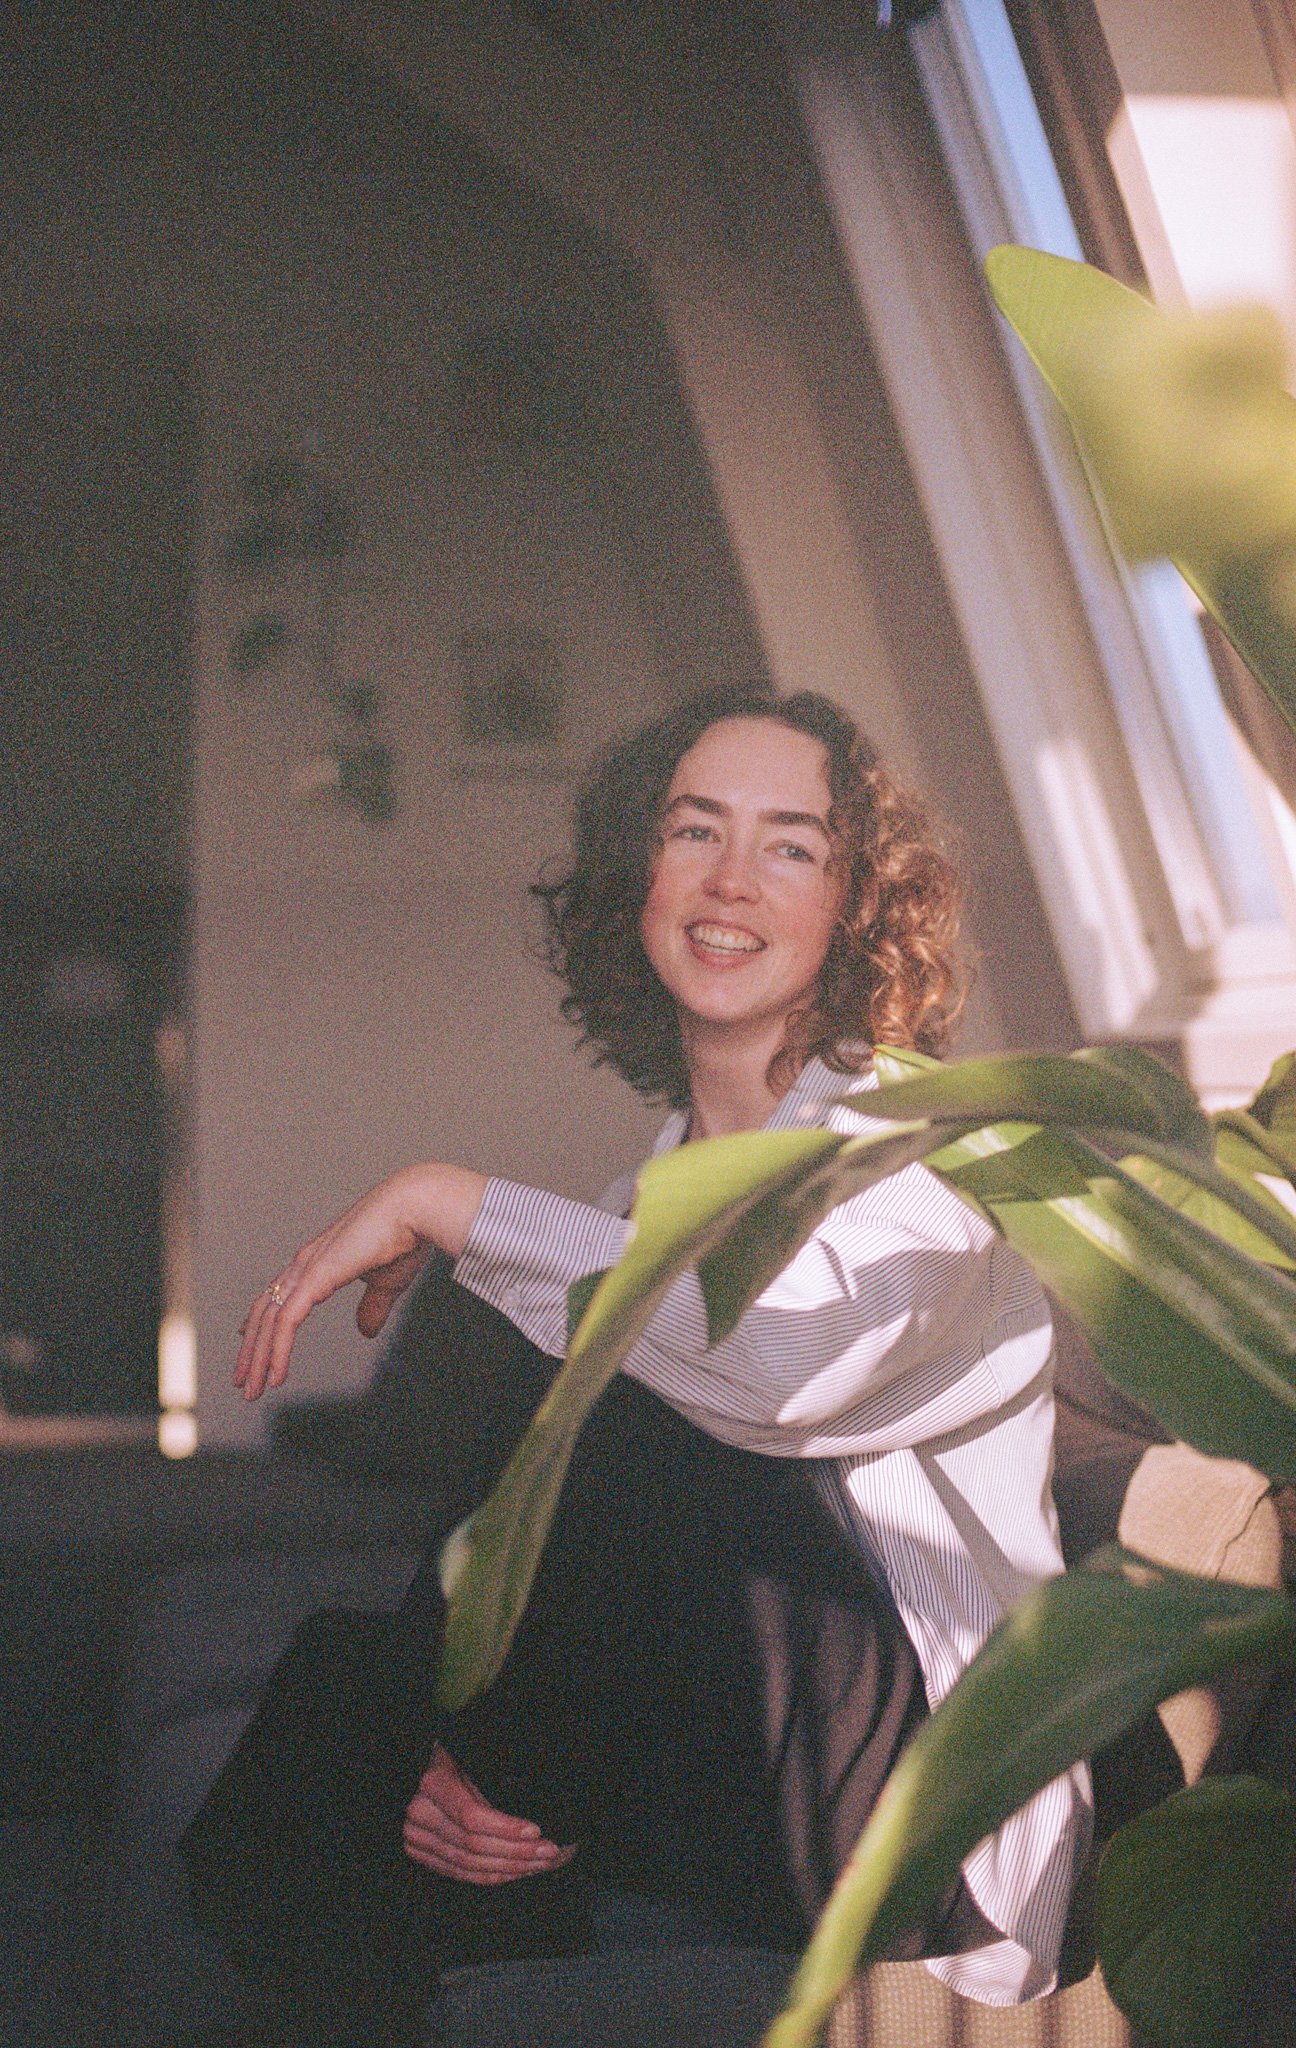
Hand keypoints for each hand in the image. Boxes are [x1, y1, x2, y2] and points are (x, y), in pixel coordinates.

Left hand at [234, 1163, 487, 1400]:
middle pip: (264, 1312)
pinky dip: (277, 1351)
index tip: (248, 1343)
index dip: (261, 1322)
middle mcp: (305, 1262)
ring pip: (269, 1321)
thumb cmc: (406, 1238)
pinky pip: (287, 1321)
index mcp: (320, 1260)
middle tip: (242, 1381)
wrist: (415, 1209)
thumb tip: (365, 1331)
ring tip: (251, 1390)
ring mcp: (307, 1269)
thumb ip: (372, 1307)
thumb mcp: (386, 1283)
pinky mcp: (315, 1277)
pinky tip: (276, 1376)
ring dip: (257, 1359)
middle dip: (252, 1350)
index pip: (278, 1295)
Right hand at [402, 1744, 574, 1883]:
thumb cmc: (458, 1757)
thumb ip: (494, 1778)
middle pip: (472, 1845)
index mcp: (433, 1782)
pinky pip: (460, 1873)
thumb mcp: (474, 1757)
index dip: (505, 1828)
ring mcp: (416, 1837)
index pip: (472, 1816)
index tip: (536, 1830)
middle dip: (516, 1852)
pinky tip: (517, 1870)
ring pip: (469, 1865)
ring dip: (509, 1868)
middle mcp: (419, 1813)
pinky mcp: (421, 1854)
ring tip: (540, 1863)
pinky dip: (492, 1875)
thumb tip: (533, 1808)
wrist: (426, 1768)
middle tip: (548, 1851)